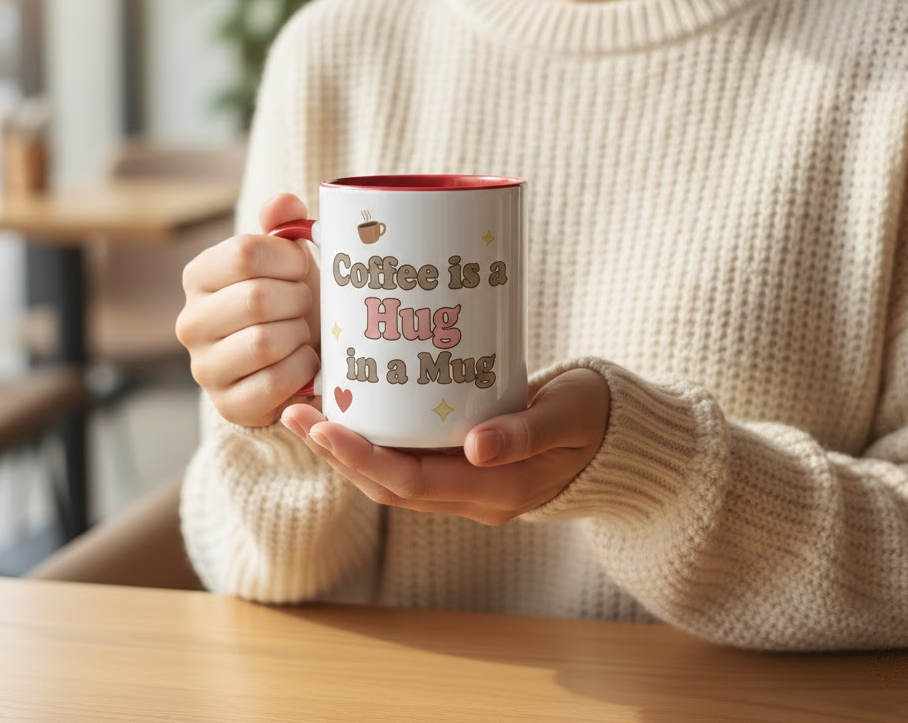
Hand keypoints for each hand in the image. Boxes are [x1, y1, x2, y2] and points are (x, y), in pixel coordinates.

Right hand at [175, 192, 321, 426]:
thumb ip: (283, 224)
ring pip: (265, 342)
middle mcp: (191, 321)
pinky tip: (304, 362)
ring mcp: (204, 367)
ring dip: (300, 334)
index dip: (289, 258)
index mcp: (200, 275)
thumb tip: (284, 203)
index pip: (245, 252)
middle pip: (257, 298)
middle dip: (297, 299)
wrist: (297, 356)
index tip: (302, 267)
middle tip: (304, 304)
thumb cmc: (292, 300)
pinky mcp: (227, 404)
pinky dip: (302, 369)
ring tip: (301, 331)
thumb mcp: (288, 258)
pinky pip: (275, 382)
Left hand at [280, 368, 609, 524]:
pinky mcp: (463, 465)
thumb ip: (527, 432)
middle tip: (295, 412)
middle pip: (388, 486)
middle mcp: (473, 496)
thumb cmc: (593, 417)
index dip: (362, 458)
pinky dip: (373, 441)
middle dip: (336, 453)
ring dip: (346, 449)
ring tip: (306, 411)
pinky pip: (407, 462)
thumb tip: (477, 448)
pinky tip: (351, 410)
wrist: (612, 437)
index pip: (413, 484)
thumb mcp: (569, 416)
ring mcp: (466, 485)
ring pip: (391, 477)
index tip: (322, 426)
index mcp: (497, 491)